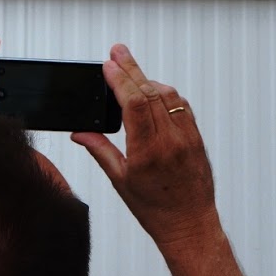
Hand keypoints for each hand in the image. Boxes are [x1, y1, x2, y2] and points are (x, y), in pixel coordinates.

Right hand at [72, 43, 218, 249]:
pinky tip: (152, 90)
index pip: (135, 104)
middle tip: (117, 51)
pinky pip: (181, 105)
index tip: (108, 64)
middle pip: (150, 92)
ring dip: (147, 79)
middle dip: (131, 68)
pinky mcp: (196, 137)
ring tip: (130, 71)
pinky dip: (165, 93)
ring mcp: (187, 136)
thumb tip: (79, 132)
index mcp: (148, 152)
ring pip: (168, 95)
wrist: (190, 224)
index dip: (121, 79)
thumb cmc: (154, 209)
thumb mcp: (120, 181)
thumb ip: (100, 151)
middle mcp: (170, 140)